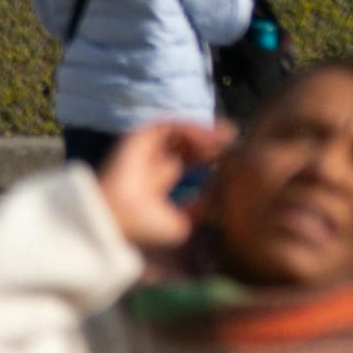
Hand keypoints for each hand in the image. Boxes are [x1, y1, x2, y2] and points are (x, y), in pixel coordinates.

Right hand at [94, 115, 228, 257]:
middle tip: (234, 138)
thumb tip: (212, 196)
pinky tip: (210, 136)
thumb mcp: (181, 224)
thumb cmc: (145, 225)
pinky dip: (190, 128)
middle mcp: (152, 160)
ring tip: (227, 136)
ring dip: (204, 133)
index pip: (186, 160)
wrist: (118, 217)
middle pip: (185, 142)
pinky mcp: (140, 136)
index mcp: (158, 180)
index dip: (208, 155)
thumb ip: (197, 209)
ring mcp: (146, 147)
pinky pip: (169, 126)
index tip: (232, 156)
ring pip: (179, 132)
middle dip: (210, 140)